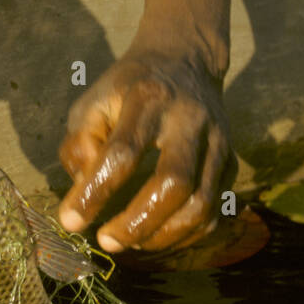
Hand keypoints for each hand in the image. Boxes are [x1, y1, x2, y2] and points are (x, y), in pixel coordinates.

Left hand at [58, 49, 233, 252]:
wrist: (186, 61)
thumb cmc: (128, 90)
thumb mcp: (94, 102)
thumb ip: (80, 144)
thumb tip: (83, 192)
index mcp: (149, 97)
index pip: (123, 152)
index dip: (95, 192)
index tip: (71, 220)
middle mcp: (190, 119)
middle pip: (174, 182)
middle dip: (138, 222)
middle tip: (107, 241)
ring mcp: (218, 142)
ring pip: (201, 204)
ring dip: (162, 236)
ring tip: (130, 242)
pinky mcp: (232, 162)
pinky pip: (213, 212)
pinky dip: (183, 236)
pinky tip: (155, 237)